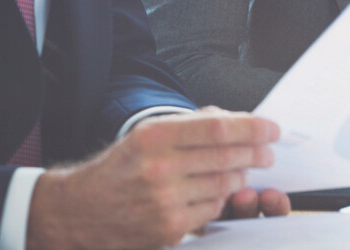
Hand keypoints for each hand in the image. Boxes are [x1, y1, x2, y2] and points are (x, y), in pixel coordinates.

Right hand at [26, 108, 280, 249]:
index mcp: (154, 135)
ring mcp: (164, 201)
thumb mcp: (147, 133)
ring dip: (242, 175)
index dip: (250, 127)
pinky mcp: (168, 229)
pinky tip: (220, 190)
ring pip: (223, 185)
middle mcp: (159, 167)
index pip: (216, 128)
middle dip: (255, 152)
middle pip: (226, 157)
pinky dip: (221, 198)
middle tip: (269, 150)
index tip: (270, 127)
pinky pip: (211, 210)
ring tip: (247, 168)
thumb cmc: (120, 167)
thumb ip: (190, 125)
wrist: (79, 211)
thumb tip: (234, 120)